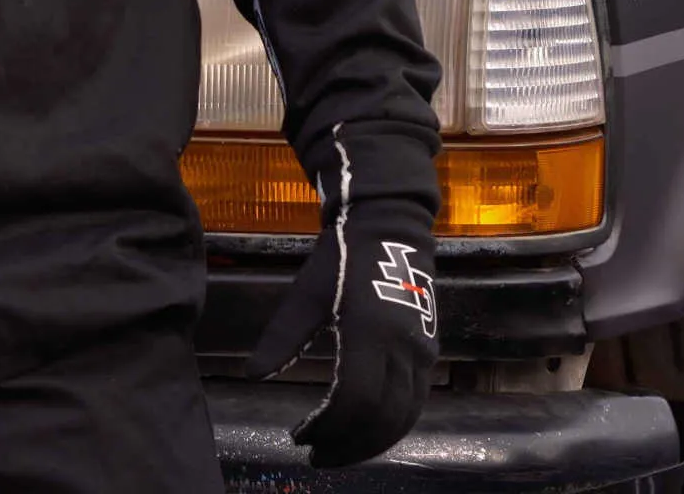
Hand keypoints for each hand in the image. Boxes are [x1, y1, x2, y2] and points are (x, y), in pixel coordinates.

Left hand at [250, 176, 438, 468]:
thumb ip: (282, 338)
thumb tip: (253, 374)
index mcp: (370, 331)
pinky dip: (391, 426)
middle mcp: (404, 347)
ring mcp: (423, 351)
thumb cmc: (340, 259)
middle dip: (348, 445)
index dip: (327, 427)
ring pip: (403, 417)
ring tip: (338, 451)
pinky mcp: (430, 352)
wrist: (389, 227)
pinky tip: (365, 431)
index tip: (300, 436)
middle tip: (317, 456)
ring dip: (371, 443)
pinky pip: (415, 403)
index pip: (353, 400)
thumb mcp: (305, 296)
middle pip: (381, 418)